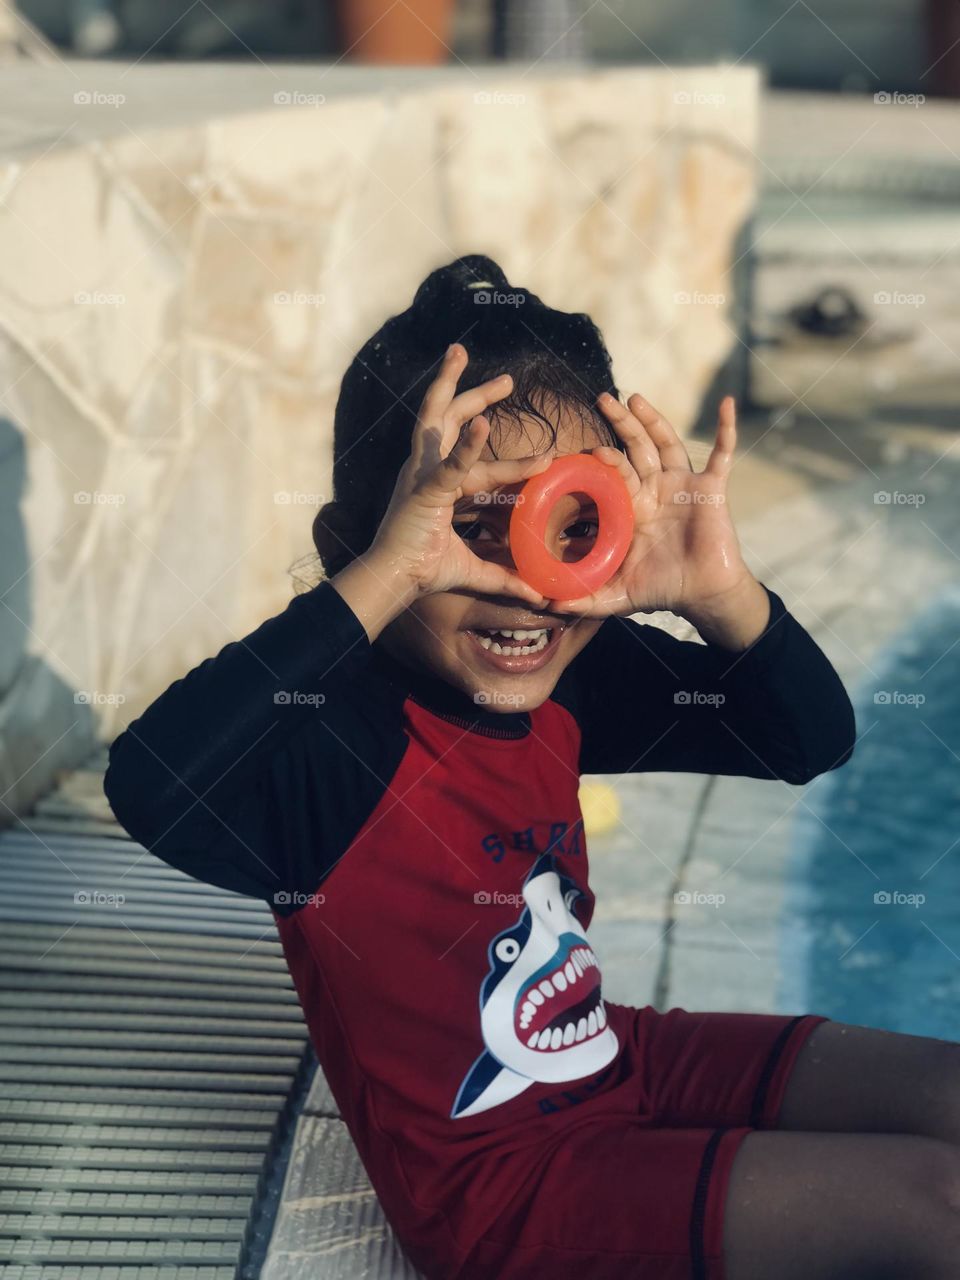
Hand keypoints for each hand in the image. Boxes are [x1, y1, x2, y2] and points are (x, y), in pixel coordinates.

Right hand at [365, 343, 551, 606]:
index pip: (472, 456)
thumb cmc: (423, 573)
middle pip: (447, 418)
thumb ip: (507, 579)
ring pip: (436, 418)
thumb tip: (541, 596)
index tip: (534, 446)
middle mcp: (425, 470)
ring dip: (450, 384)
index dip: (499, 446)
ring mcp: (421, 474)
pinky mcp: (424, 490)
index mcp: (437, 484)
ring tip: (460, 351)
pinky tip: (485, 423)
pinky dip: (467, 446)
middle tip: (509, 379)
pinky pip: (450, 465)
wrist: (394, 582)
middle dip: (474, 393)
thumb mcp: (475, 570)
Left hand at [548, 391, 756, 623]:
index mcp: (633, 506)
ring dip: (654, 419)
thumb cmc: (662, 590)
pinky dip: (726, 429)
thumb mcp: (618, 595)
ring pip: (667, 443)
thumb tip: (548, 606)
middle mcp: (656, 489)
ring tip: (635, 397)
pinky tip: (726, 404)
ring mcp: (683, 485)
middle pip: (636, 448)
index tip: (584, 448)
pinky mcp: (712, 487)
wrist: (703, 594)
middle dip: (621, 424)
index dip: (602, 460)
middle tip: (602, 399)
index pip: (614, 474)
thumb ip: (585, 599)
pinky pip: (723, 453)